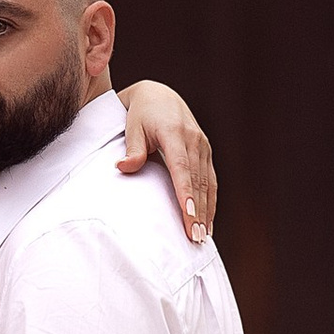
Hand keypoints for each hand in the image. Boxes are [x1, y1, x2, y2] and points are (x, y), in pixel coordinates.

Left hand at [117, 81, 215, 245]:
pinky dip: (210, 202)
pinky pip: (211, 180)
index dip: (186, 193)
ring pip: (207, 183)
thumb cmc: (141, 114)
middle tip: (195, 238)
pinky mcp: (206, 152)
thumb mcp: (132, 127)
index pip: (182, 168)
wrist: (159, 96)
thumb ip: (132, 149)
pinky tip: (208, 221)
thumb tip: (123, 167)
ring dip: (207, 210)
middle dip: (198, 211)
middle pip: (198, 180)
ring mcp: (203, 146)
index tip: (188, 215)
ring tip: (202, 236)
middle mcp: (194, 140)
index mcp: (175, 133)